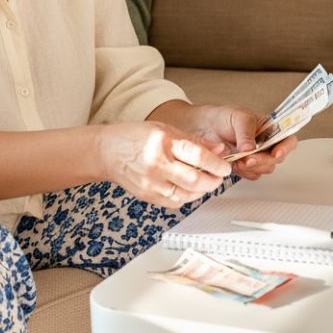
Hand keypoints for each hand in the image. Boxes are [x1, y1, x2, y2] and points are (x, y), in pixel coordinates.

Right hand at [95, 121, 230, 208]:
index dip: (216, 164)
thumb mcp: (167, 130)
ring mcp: (151, 182)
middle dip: (213, 181)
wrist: (108, 152)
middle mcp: (156, 164)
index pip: (196, 155)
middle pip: (194, 180)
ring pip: (186, 195)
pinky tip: (190, 189)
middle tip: (219, 176)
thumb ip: (195, 141)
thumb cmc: (136, 137)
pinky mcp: (147, 196)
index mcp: (163, 142)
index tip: (225, 166)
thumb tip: (219, 150)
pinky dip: (188, 197)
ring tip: (207, 182)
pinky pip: (175, 202)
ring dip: (202, 191)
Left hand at [149, 100, 295, 180]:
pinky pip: (252, 174)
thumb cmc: (223, 117)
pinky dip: (244, 172)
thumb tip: (251, 149)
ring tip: (238, 161)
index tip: (276, 153)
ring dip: (253, 167)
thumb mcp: (238, 118)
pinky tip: (235, 165)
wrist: (203, 128)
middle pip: (276, 158)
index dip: (286, 148)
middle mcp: (267, 143)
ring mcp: (257, 156)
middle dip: (263, 160)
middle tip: (249, 159)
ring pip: (265, 168)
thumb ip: (246, 133)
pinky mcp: (246, 166)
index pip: (288, 139)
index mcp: (270, 128)